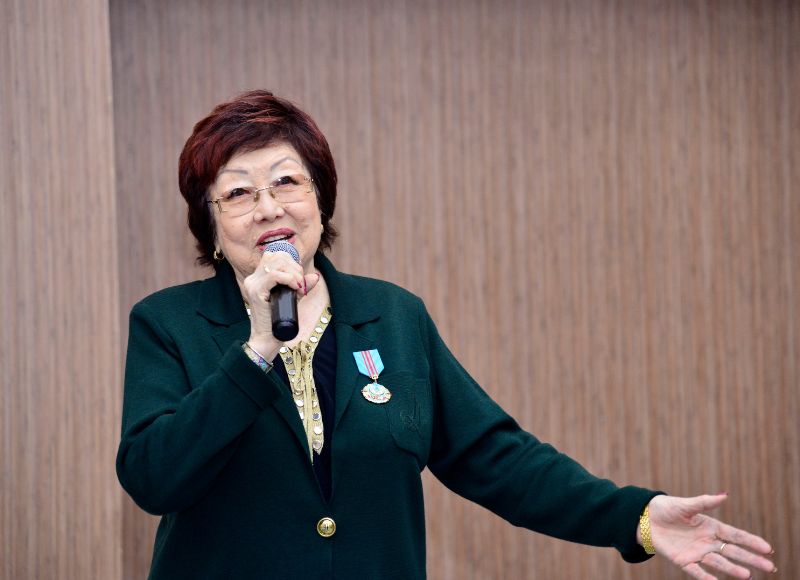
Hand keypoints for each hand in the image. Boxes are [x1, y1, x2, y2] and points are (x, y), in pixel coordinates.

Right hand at [241, 250, 319, 354]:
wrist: (268, 340)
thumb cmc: (279, 321)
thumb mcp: (293, 299)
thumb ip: (301, 286)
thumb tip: (315, 277)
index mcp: (258, 277)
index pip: (274, 255)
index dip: (291, 261)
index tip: (300, 277)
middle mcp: (253, 278)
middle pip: (276, 256)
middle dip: (294, 267)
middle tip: (301, 283)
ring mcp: (252, 285)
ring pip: (275, 263)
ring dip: (293, 273)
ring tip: (299, 286)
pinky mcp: (256, 293)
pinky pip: (273, 276)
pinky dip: (288, 279)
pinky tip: (295, 287)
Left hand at [645, 493, 775, 578]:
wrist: (646, 518)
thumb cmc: (668, 509)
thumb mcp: (686, 504)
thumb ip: (705, 502)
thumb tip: (724, 495)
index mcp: (711, 527)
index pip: (735, 535)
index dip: (751, 541)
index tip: (767, 548)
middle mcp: (707, 542)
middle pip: (732, 551)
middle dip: (750, 559)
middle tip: (769, 567)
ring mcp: (697, 552)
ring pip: (718, 563)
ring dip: (732, 569)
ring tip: (746, 575)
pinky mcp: (683, 560)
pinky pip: (696, 571)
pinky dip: (706, 577)